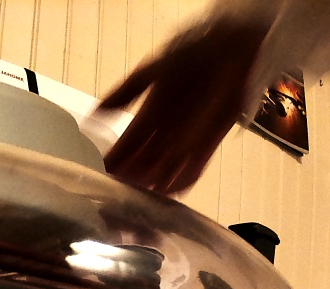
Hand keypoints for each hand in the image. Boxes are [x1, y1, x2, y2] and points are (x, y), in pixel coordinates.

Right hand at [95, 17, 270, 194]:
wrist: (233, 50)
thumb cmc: (193, 56)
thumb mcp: (154, 71)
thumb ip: (126, 93)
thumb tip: (96, 112)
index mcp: (151, 111)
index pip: (129, 140)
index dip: (118, 157)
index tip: (104, 173)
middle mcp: (167, 127)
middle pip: (147, 158)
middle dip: (134, 175)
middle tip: (121, 192)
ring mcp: (189, 136)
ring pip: (168, 165)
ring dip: (156, 181)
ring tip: (143, 197)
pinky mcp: (210, 141)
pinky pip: (195, 166)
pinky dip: (183, 179)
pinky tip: (171, 192)